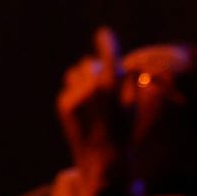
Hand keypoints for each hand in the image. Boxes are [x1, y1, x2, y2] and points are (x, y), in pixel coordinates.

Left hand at [56, 27, 132, 193]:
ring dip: (85, 79)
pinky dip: (77, 92)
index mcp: (112, 85)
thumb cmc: (123, 133)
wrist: (103, 162)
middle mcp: (91, 87)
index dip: (106, 40)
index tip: (103, 33)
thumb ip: (128, 81)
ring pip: (78, 72)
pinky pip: (70, 86)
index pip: (107, 52)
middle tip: (104, 87)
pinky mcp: (63, 103)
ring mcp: (75, 94)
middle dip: (97, 70)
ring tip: (94, 100)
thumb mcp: (133, 105)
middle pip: (90, 63)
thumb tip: (125, 64)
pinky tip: (85, 110)